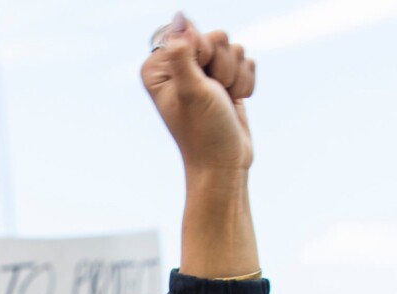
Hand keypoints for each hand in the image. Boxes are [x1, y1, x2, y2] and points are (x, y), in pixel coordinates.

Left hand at [142, 14, 254, 174]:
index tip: (198, 81)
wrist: (224, 164)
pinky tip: (233, 103)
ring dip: (234, 77)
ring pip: (233, 48)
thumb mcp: (191, 91)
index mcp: (159, 68)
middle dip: (221, 66)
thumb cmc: (203, 133)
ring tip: (222, 102)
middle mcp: (179, 66)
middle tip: (212, 94)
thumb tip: (179, 17)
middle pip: (215, 36)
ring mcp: (203, 73)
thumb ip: (182, 53)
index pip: (189, 31)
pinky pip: (246, 60)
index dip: (201, 52)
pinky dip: (244, 83)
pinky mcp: (224, 80)